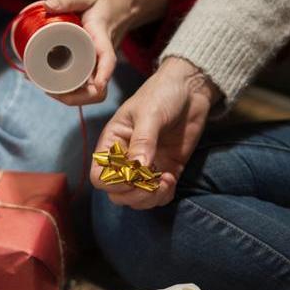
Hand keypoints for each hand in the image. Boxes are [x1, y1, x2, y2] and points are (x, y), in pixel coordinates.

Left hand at [43, 0, 168, 105]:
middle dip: (73, 96)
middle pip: (96, 88)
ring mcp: (97, 64)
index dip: (104, 74)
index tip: (98, 85)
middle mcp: (101, 56)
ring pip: (88, 92)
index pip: (107, 59)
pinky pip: (82, 85)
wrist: (123, 1)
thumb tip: (45, 6)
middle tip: (44, 87)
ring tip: (41, 85)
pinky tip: (45, 82)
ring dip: (67, 96)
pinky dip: (66, 89)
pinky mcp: (91, 65)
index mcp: (102, 37)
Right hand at [91, 56, 220, 208]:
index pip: (99, 177)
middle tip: (152, 181)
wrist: (190, 89)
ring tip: (164, 181)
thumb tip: (137, 168)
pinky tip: (171, 179)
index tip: (133, 173)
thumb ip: (143, 141)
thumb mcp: (149, 114)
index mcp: (112, 144)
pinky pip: (159, 196)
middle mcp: (125, 160)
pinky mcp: (166, 172)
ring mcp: (146, 168)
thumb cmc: (162, 94)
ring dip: (149, 198)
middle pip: (117, 194)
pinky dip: (164, 196)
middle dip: (134, 194)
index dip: (113, 183)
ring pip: (137, 199)